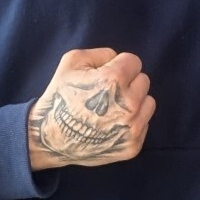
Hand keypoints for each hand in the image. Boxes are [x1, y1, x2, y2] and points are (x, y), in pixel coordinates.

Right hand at [26, 48, 155, 169]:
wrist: (51, 139)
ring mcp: (132, 128)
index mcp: (114, 81)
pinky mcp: (133, 146)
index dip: (118, 65)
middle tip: (107, 93)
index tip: (106, 75)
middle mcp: (128, 105)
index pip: (134, 62)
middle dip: (128, 83)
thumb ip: (101, 53)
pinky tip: (112, 124)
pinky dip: (132, 122)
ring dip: (134, 102)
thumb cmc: (60, 97)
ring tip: (112, 108)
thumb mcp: (71, 61)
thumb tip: (119, 59)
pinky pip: (144, 124)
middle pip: (144, 81)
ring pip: (149, 103)